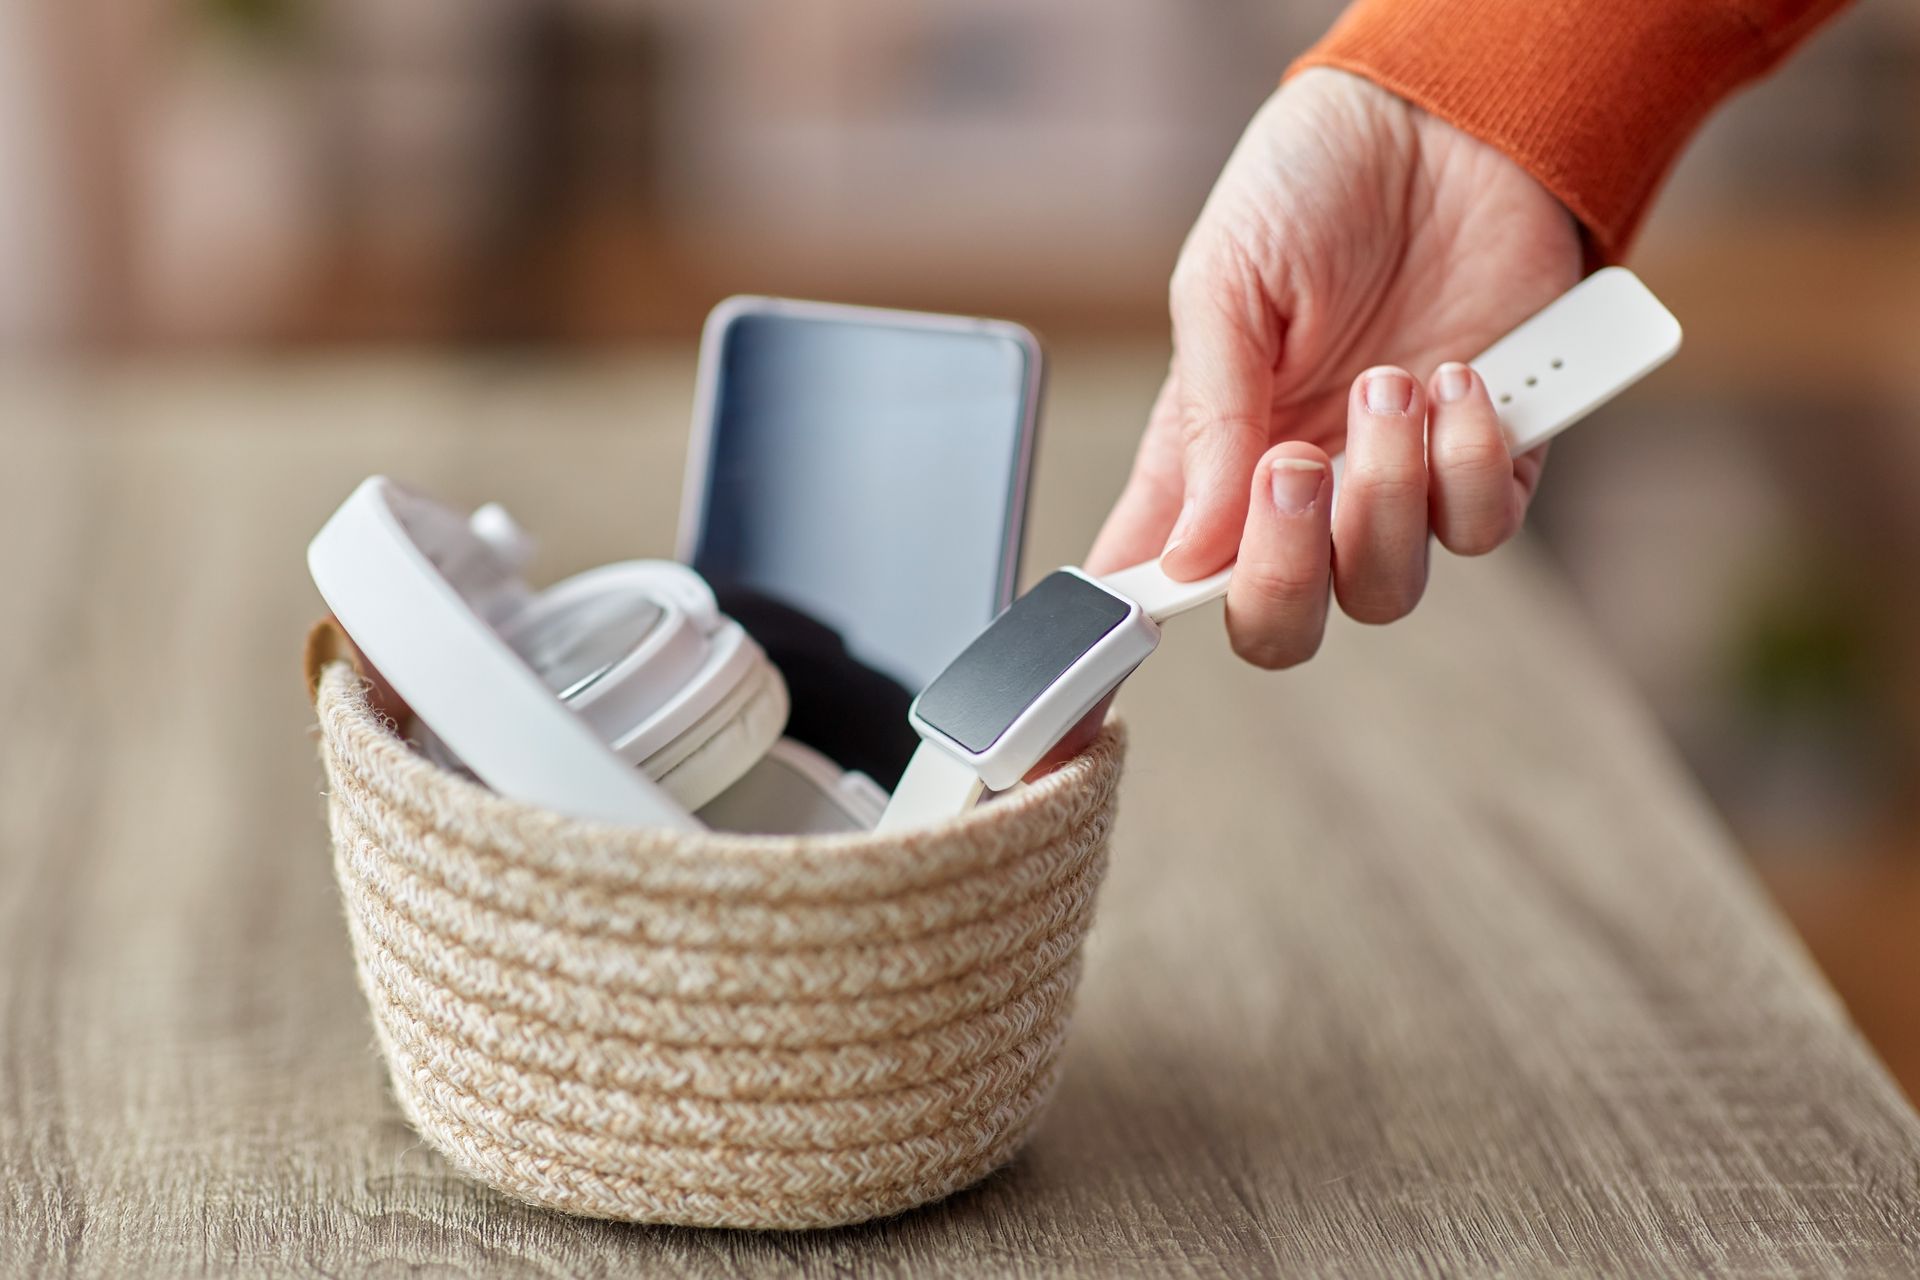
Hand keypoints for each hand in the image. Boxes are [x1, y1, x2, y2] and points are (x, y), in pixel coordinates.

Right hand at [1086, 69, 1583, 667]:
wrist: (1444, 121)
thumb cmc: (1312, 185)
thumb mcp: (1223, 286)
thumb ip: (1204, 422)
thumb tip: (1185, 552)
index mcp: (1212, 454)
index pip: (1164, 571)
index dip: (1142, 619)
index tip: (1132, 617)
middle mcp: (1300, 488)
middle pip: (1279, 623)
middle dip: (1281, 575)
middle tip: (1290, 464)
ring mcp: (1393, 484)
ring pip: (1383, 589)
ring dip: (1384, 494)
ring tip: (1391, 381)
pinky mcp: (1487, 459)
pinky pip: (1479, 527)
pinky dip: (1467, 460)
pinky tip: (1458, 375)